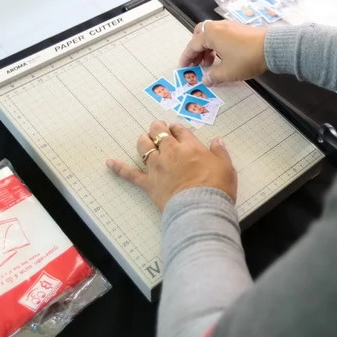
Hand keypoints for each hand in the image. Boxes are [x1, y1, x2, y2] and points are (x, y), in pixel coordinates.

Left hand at [106, 122, 236, 211]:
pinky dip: (118, 168)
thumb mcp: (227, 167)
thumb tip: (217, 140)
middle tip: (158, 129)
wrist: (201, 209)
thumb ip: (220, 152)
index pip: (180, 130)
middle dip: (157, 128)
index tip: (177, 130)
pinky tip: (109, 162)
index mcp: (191, 146)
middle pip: (158, 132)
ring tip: (145, 140)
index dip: (177, 128)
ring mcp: (157, 166)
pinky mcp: (148, 183)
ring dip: (143, 141)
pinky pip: (130, 174)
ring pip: (144, 146)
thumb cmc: (217, 188)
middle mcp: (171, 152)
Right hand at [179, 20, 267, 85]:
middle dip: (197, 49)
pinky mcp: (239, 29)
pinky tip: (223, 57)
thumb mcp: (227, 72)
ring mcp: (230, 26)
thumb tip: (206, 80)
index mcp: (211, 34)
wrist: (272, 48)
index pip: (193, 45)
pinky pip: (222, 35)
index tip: (183, 67)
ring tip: (210, 63)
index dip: (187, 57)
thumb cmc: (246, 59)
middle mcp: (218, 27)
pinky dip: (217, 45)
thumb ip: (213, 76)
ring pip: (212, 35)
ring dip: (207, 48)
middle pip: (200, 35)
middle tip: (197, 63)